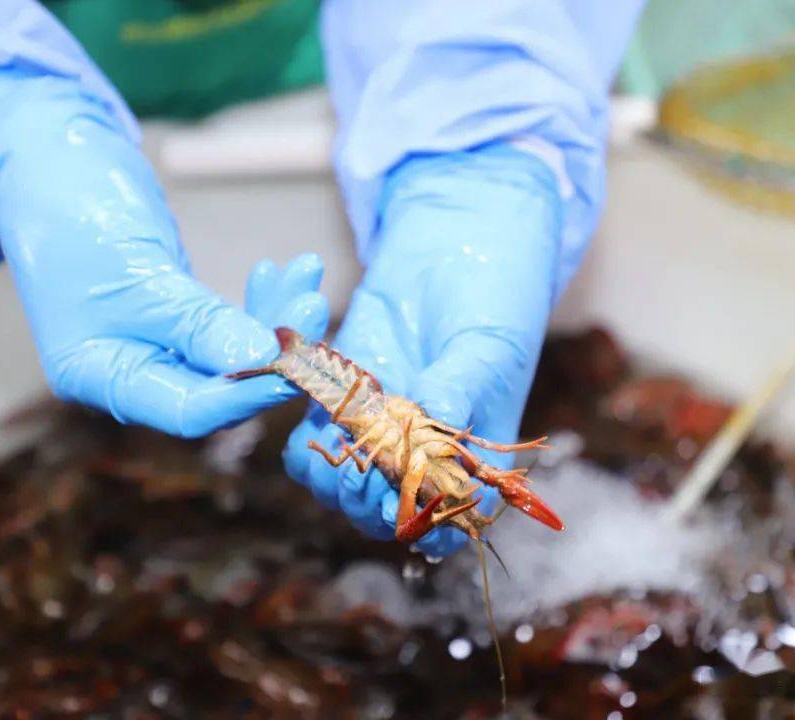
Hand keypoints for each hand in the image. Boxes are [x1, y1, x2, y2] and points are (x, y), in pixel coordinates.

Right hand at [0, 70, 327, 435]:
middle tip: (315, 306)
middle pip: (220, 384)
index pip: (189, 411)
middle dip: (274, 349)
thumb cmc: (71, 211)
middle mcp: (129, 370)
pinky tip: (281, 271)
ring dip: (276, 318)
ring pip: (232, 351)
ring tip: (308, 273)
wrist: (49, 153)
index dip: (248, 393)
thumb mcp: (136, 273)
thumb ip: (197, 323)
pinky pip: (228, 322)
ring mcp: (153, 342)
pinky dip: (259, 301)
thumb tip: (264, 362)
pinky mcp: (175, 313)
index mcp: (100, 377)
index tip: (298, 363)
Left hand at [285, 144, 563, 555]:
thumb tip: (434, 424)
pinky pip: (308, 437)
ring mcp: (375, 433)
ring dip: (327, 468)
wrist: (456, 251)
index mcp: (468, 464)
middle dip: (360, 496)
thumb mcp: (486, 349)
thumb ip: (458, 390)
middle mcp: (418, 459)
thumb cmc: (494, 303)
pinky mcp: (338, 401)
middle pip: (378, 510)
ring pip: (336, 482)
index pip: (445, 522)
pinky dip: (301, 427)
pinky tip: (307, 392)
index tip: (393, 504)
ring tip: (332, 427)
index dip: (419, 523)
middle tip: (353, 461)